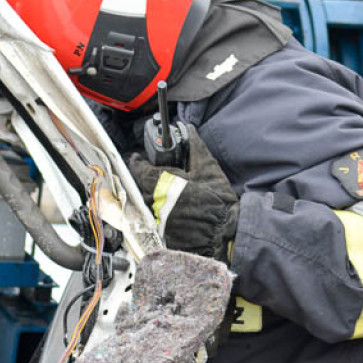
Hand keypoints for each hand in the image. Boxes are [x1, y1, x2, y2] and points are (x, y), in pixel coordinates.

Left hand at [129, 125, 238, 259]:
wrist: (225, 230)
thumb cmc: (218, 199)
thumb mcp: (208, 168)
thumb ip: (194, 146)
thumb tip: (188, 130)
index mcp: (162, 183)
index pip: (138, 169)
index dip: (138, 162)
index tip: (138, 159)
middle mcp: (154, 201)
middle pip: (139, 185)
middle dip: (144, 178)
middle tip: (154, 174)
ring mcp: (155, 219)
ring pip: (143, 202)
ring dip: (149, 195)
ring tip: (163, 192)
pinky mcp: (160, 232)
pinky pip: (150, 218)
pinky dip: (155, 211)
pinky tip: (168, 208)